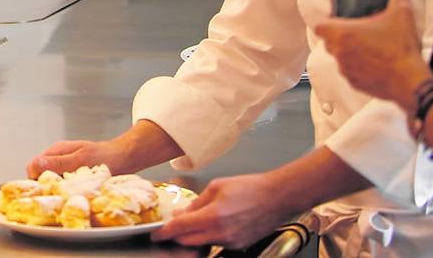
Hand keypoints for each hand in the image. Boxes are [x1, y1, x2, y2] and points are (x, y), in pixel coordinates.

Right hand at [27, 121, 180, 178]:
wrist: (126, 157)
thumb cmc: (106, 157)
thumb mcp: (80, 160)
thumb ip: (57, 163)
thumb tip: (34, 164)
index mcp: (56, 150)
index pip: (33, 166)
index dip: (36, 179)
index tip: (47, 189)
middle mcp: (59, 157)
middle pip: (41, 173)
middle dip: (47, 184)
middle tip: (61, 193)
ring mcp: (66, 165)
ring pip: (52, 179)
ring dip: (59, 187)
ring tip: (71, 192)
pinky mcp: (74, 173)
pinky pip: (63, 182)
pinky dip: (68, 188)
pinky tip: (77, 192)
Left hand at [151, 173, 289, 248]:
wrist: (277, 197)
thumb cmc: (250, 188)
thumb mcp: (216, 187)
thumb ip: (196, 203)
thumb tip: (181, 213)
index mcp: (213, 216)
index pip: (180, 228)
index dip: (164, 232)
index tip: (156, 233)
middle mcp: (221, 233)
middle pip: (188, 241)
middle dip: (176, 235)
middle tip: (172, 226)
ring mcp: (231, 242)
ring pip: (202, 243)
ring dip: (193, 235)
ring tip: (196, 220)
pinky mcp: (239, 245)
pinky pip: (216, 243)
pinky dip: (209, 236)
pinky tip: (213, 223)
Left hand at [315, 0, 430, 106]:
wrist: (411, 82)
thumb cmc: (401, 49)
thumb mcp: (402, 14)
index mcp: (342, 34)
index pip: (321, 26)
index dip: (329, 21)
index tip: (340, 20)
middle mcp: (339, 52)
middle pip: (330, 41)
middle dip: (341, 36)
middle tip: (360, 32)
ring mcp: (346, 70)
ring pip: (341, 57)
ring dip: (351, 52)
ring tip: (371, 47)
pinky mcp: (355, 84)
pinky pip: (351, 72)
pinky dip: (360, 67)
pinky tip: (377, 63)